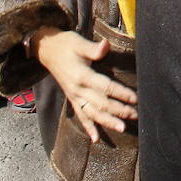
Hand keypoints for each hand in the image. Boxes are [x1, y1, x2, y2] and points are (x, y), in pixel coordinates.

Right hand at [27, 27, 137, 141]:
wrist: (45, 50)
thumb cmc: (65, 44)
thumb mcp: (78, 42)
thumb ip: (92, 48)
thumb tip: (105, 46)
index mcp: (81, 75)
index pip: (105, 87)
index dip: (120, 93)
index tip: (135, 98)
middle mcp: (77, 89)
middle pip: (100, 103)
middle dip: (118, 110)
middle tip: (135, 115)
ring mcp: (74, 96)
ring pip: (92, 113)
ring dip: (107, 121)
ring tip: (122, 128)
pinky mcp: (72, 98)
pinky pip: (80, 115)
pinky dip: (88, 127)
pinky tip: (95, 139)